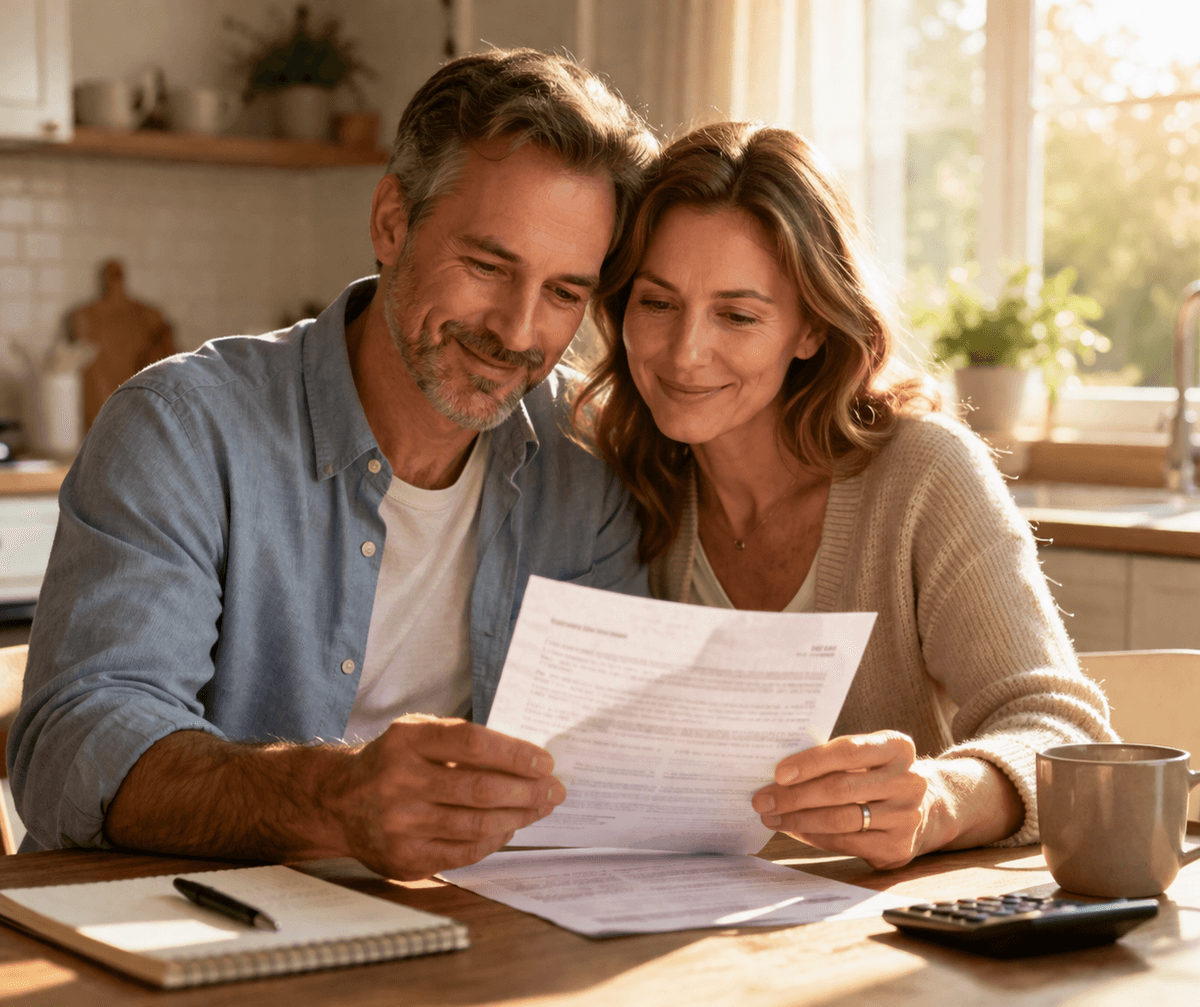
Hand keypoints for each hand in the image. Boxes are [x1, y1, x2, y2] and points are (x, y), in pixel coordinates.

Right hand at [332, 714, 564, 880]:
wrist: (340, 802)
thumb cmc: (394, 762)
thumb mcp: (418, 735)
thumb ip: (463, 742)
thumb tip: (528, 760)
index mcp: (407, 741)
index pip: (472, 743)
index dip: (514, 753)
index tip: (545, 762)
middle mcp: (399, 781)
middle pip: (480, 788)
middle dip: (527, 790)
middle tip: (555, 790)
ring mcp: (400, 823)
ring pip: (476, 824)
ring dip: (518, 817)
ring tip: (540, 808)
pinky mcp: (404, 858)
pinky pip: (464, 851)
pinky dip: (494, 840)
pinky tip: (509, 828)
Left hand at [751, 731, 933, 869]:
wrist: (925, 808)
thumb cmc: (876, 775)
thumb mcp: (866, 757)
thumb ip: (832, 759)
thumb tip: (778, 774)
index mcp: (897, 747)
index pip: (848, 751)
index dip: (811, 762)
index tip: (778, 773)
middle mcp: (908, 781)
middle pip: (840, 788)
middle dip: (794, 796)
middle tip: (763, 800)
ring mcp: (907, 816)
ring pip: (841, 819)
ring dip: (799, 820)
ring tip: (772, 817)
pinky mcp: (899, 846)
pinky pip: (846, 843)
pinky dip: (815, 837)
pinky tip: (795, 831)